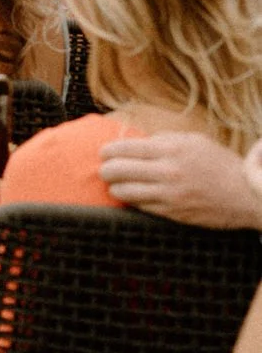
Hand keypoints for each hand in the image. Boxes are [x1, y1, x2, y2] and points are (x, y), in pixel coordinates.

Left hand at [101, 131, 261, 228]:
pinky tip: (133, 197)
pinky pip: (140, 207)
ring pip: (123, 191)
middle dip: (105, 169)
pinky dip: (132, 201)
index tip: (103, 153)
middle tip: (105, 169)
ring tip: (115, 185)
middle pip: (117, 169)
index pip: (124, 148)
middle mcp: (167, 171)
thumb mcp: (194, 141)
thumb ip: (164, 139)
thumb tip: (138, 141)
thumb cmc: (220, 164)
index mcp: (171, 149)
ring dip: (114, 187)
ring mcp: (169, 194)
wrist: (247, 195)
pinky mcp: (173, 213)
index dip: (107, 150)